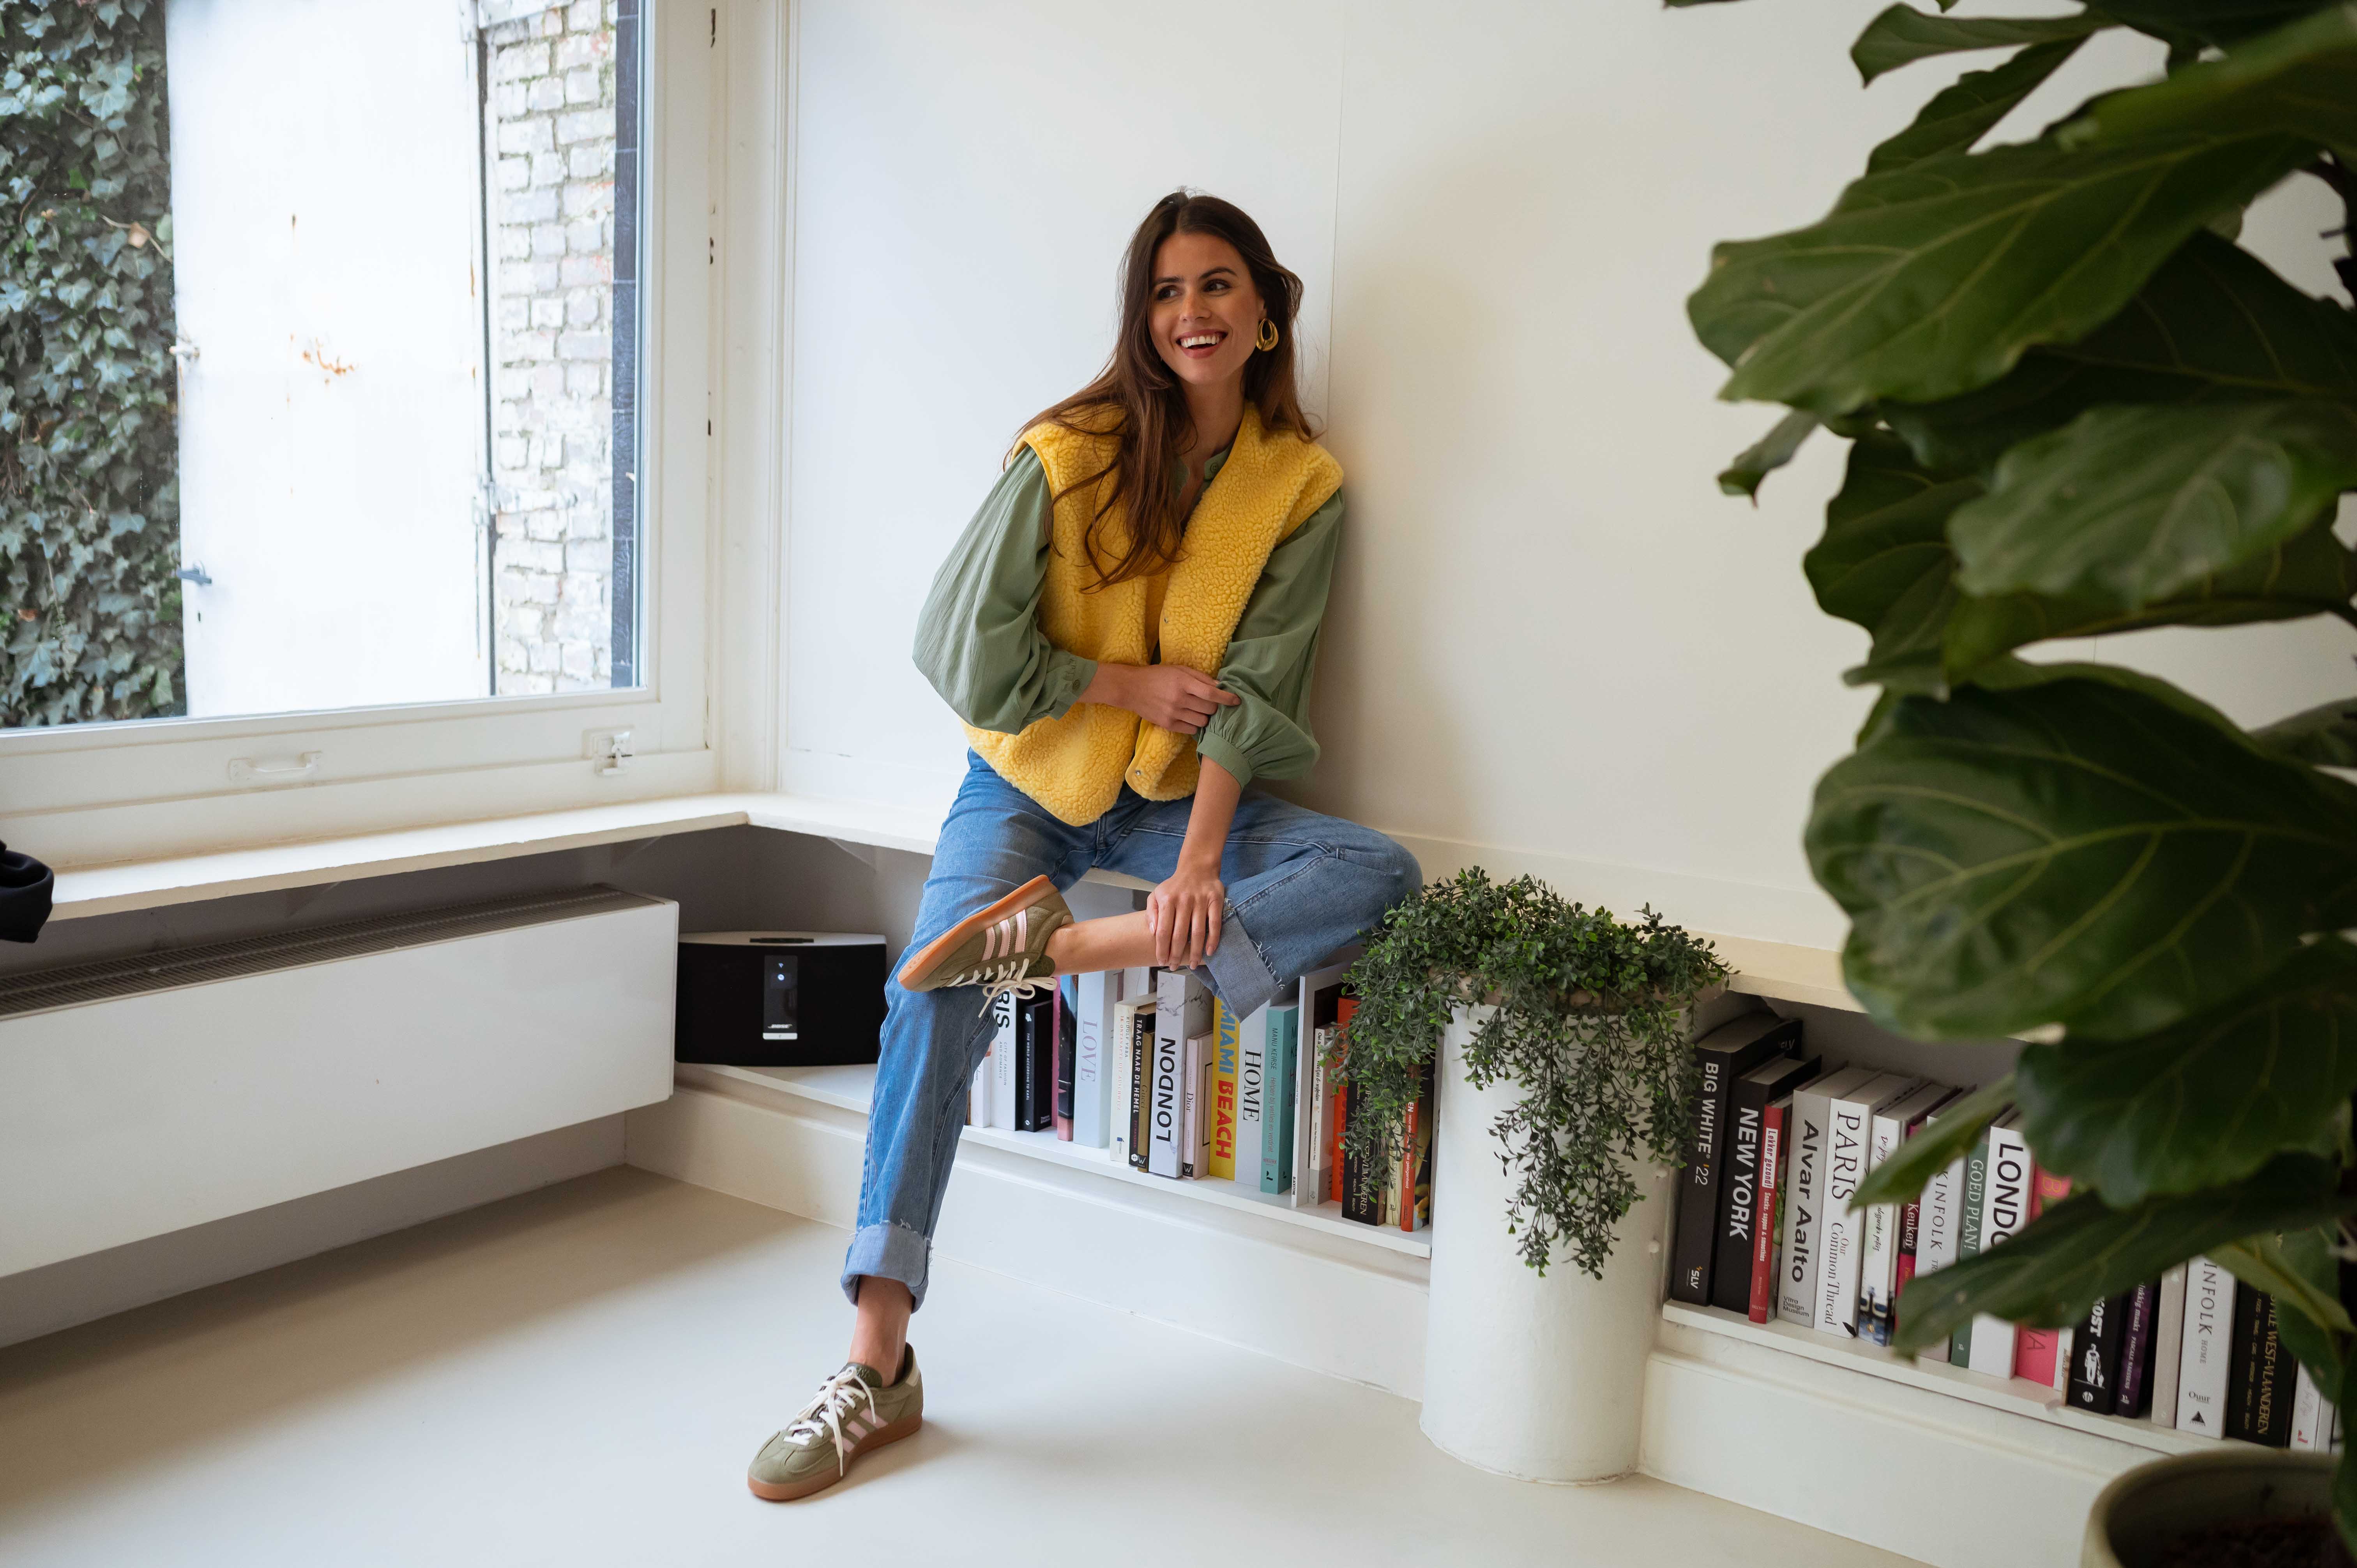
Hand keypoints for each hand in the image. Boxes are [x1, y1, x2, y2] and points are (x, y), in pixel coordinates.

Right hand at [1106, 664, 1240, 734]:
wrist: (1131, 688)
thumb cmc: (1157, 676)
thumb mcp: (1178, 669)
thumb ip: (1200, 677)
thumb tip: (1220, 686)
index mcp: (1183, 682)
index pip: (1211, 694)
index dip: (1227, 698)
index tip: (1236, 700)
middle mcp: (1179, 699)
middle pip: (1210, 709)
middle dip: (1214, 706)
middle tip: (1209, 702)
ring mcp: (1173, 713)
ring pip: (1202, 721)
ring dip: (1205, 716)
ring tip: (1197, 709)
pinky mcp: (1167, 724)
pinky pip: (1191, 729)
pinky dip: (1194, 724)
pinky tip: (1189, 716)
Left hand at [1148, 860, 1224, 968]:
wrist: (1197, 867)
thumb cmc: (1174, 886)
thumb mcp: (1156, 894)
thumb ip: (1151, 912)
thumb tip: (1152, 932)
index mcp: (1167, 900)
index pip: (1163, 930)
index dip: (1162, 949)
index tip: (1162, 961)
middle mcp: (1184, 901)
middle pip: (1179, 935)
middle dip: (1176, 955)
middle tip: (1174, 967)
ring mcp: (1201, 901)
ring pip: (1198, 932)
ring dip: (1195, 952)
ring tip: (1193, 964)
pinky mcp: (1216, 900)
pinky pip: (1215, 923)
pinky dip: (1213, 939)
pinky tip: (1209, 951)